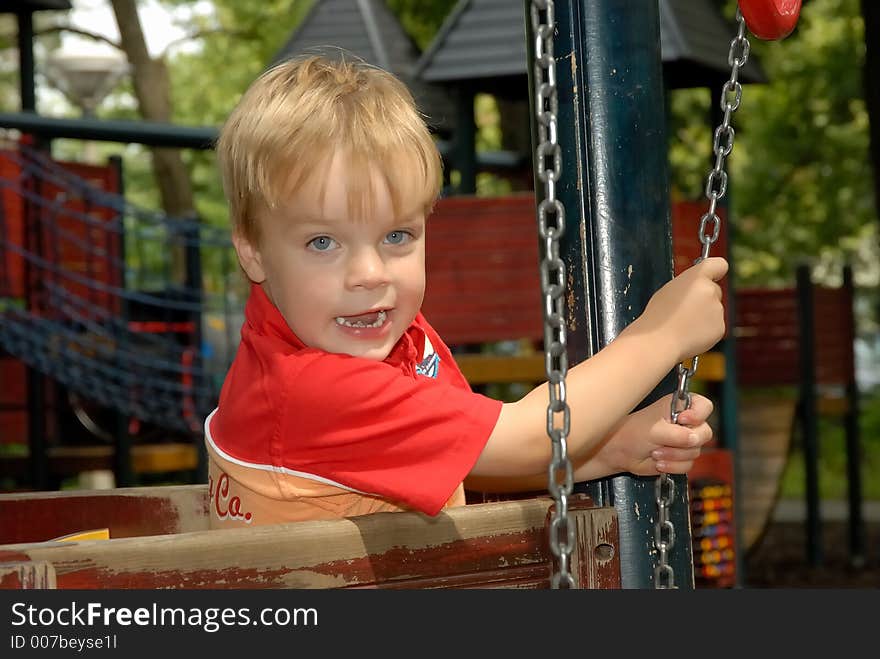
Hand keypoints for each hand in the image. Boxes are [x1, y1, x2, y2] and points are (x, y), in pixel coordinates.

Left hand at [589, 393, 714, 476]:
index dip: (698, 414)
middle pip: (705, 432)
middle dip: (684, 442)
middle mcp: (685, 423)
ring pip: (695, 452)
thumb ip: (677, 434)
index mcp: (678, 407)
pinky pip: (688, 465)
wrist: (622, 452)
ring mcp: (684, 441)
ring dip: (674, 455)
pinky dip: (673, 465)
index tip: (683, 419)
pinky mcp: (681, 457)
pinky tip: (659, 461)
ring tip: (655, 451)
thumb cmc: (633, 433)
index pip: (704, 406)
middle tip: (666, 441)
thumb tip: (693, 439)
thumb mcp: (655, 430)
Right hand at [636, 257, 727, 362]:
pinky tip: (689, 334)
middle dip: (704, 298)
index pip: (719, 265)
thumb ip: (687, 285)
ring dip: (703, 315)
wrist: (658, 341)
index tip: (711, 276)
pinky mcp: (720, 328)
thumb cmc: (658, 316)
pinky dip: (705, 330)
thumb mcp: (669, 290)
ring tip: (683, 324)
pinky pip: (715, 326)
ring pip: (714, 309)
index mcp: (696, 278)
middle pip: (714, 290)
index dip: (716, 270)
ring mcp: (717, 310)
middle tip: (685, 309)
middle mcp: (711, 291)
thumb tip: (696, 288)